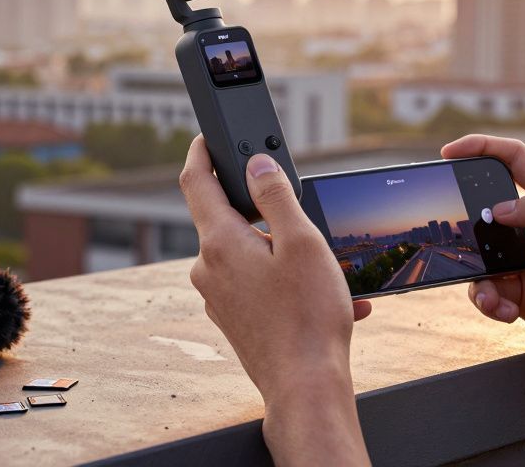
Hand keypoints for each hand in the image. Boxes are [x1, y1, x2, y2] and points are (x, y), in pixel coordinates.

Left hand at [181, 136, 370, 466]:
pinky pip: (259, 285)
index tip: (207, 136)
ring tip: (329, 271)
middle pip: (228, 219)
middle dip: (264, 212)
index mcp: (219, 242)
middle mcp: (208, 269)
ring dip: (286, 253)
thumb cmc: (308, 317)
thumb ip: (275, 196)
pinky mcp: (233, 318)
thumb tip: (256, 166)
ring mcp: (218, 297)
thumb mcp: (301, 241)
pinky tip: (327, 297)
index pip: (195, 181)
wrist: (306, 387)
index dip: (201, 152)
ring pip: (249, 255)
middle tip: (300, 213)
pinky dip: (289, 283)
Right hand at [442, 135, 524, 366]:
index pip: (516, 161)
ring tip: (491, 296)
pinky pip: (491, 291)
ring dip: (478, 276)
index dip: (482, 149)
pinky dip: (489, 301)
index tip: (450, 152)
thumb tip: (499, 208)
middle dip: (467, 223)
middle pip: (490, 211)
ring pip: (483, 257)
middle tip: (456, 236)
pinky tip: (505, 312)